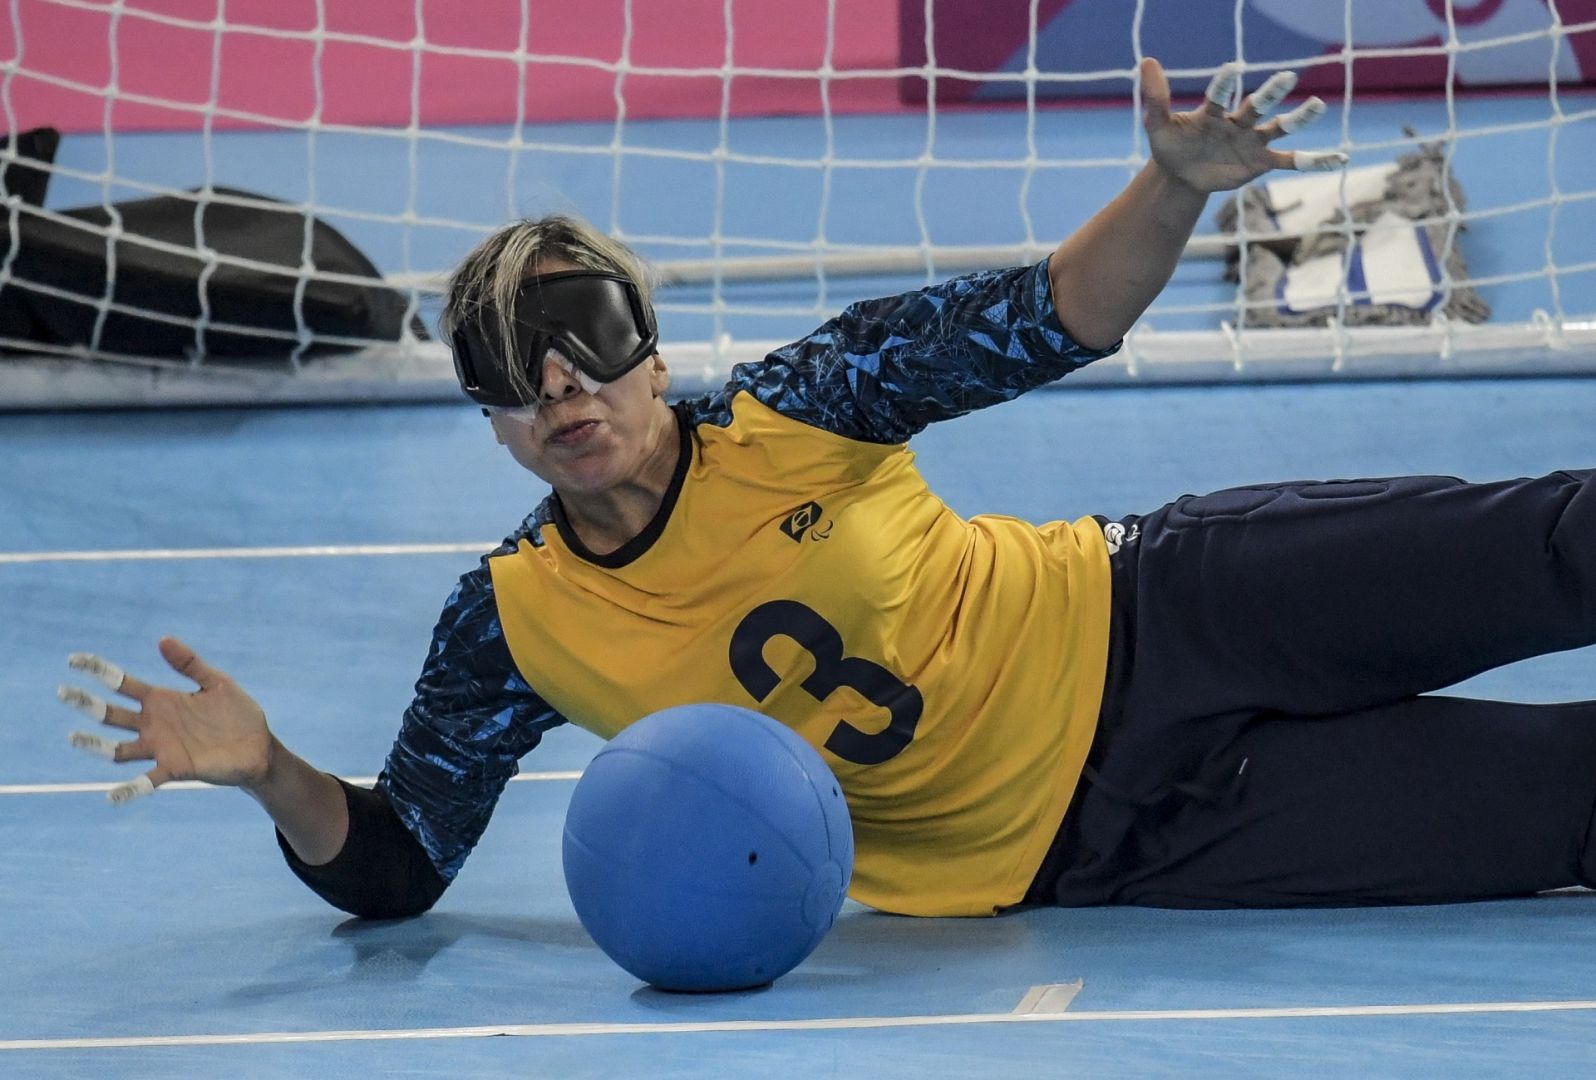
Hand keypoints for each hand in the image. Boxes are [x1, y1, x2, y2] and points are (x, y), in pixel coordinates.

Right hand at [57, 637, 273, 803]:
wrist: (259, 747)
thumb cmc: (237, 714)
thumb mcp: (216, 682)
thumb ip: (190, 663)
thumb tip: (162, 639)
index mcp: (162, 700)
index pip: (122, 684)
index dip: (99, 671)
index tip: (74, 660)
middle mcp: (154, 724)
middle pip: (111, 715)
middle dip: (87, 703)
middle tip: (63, 692)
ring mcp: (161, 748)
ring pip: (118, 749)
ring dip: (95, 745)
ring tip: (73, 738)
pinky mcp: (175, 769)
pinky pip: (145, 781)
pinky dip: (129, 789)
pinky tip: (111, 797)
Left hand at [1141, 57, 1345, 193]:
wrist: (1181, 175)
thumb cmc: (1170, 146)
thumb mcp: (1157, 126)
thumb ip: (1156, 98)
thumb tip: (1146, 60)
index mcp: (1213, 112)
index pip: (1220, 95)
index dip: (1225, 84)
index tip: (1233, 69)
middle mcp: (1238, 122)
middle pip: (1257, 106)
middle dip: (1270, 93)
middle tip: (1287, 77)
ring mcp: (1252, 141)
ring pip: (1279, 127)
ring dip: (1298, 119)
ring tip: (1317, 106)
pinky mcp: (1260, 162)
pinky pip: (1289, 160)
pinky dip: (1312, 160)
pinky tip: (1338, 157)